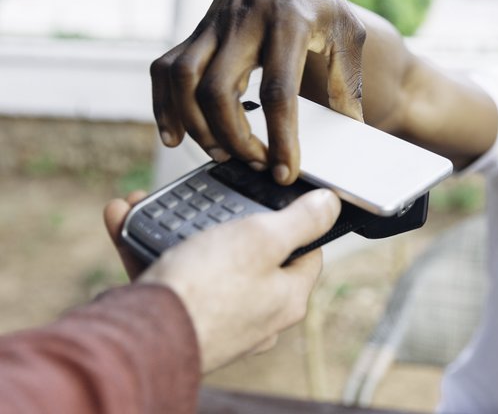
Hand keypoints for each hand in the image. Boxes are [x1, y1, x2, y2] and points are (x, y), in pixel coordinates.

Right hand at [103, 187, 340, 372]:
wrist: (139, 341)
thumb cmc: (207, 291)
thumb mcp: (262, 238)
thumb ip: (301, 219)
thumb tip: (330, 205)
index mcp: (286, 298)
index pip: (306, 253)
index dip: (296, 222)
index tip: (276, 202)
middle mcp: (256, 316)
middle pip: (250, 256)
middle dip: (220, 219)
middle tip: (204, 198)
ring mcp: (217, 323)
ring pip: (200, 261)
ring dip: (173, 227)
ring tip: (152, 202)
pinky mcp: (178, 324)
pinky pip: (167, 276)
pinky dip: (146, 247)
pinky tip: (125, 218)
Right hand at [151, 0, 366, 184]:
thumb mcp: (346, 32)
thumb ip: (348, 82)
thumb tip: (353, 130)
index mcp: (289, 24)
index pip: (278, 90)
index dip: (280, 136)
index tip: (284, 170)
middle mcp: (244, 25)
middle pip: (219, 91)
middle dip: (234, 138)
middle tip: (256, 162)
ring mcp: (214, 28)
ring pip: (185, 80)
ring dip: (197, 126)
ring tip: (222, 152)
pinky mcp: (195, 34)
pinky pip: (165, 70)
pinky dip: (164, 105)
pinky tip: (176, 135)